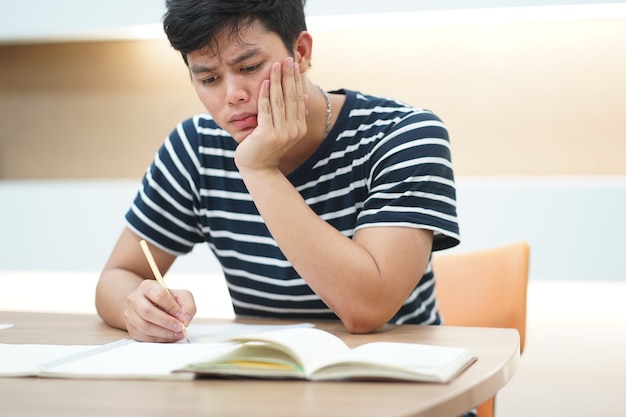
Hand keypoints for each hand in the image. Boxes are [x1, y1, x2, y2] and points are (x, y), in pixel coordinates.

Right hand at [123, 279, 195, 341]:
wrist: (149, 305)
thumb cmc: (167, 300)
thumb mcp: (181, 296)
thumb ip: (187, 305)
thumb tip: (185, 319)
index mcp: (148, 286)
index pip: (159, 295)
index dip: (172, 307)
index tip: (182, 316)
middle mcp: (135, 299)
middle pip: (147, 311)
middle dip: (166, 322)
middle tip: (180, 327)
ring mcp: (130, 314)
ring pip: (144, 326)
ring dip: (164, 333)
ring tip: (177, 333)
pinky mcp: (130, 328)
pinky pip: (143, 337)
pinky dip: (158, 339)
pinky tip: (169, 337)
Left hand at [234, 57, 307, 171]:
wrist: (258, 170)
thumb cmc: (267, 149)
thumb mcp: (284, 131)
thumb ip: (293, 115)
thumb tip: (304, 96)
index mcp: (300, 127)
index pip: (298, 98)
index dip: (296, 81)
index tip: (293, 65)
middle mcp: (294, 130)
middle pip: (291, 97)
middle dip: (289, 76)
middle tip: (287, 58)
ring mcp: (281, 133)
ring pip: (279, 101)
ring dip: (278, 81)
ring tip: (276, 65)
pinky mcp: (267, 134)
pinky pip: (266, 110)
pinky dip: (265, 94)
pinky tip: (265, 82)